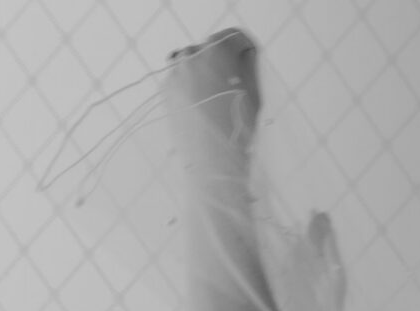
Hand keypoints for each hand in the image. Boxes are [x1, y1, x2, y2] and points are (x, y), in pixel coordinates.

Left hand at [167, 28, 261, 157]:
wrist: (211, 164)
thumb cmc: (236, 131)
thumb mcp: (253, 95)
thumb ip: (249, 65)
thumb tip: (244, 54)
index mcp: (217, 51)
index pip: (234, 38)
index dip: (245, 52)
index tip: (249, 65)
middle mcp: (192, 56)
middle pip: (212, 50)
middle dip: (223, 64)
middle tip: (233, 91)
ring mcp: (175, 73)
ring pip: (194, 64)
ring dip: (205, 75)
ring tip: (216, 103)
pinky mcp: (166, 90)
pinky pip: (182, 80)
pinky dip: (192, 88)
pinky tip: (203, 110)